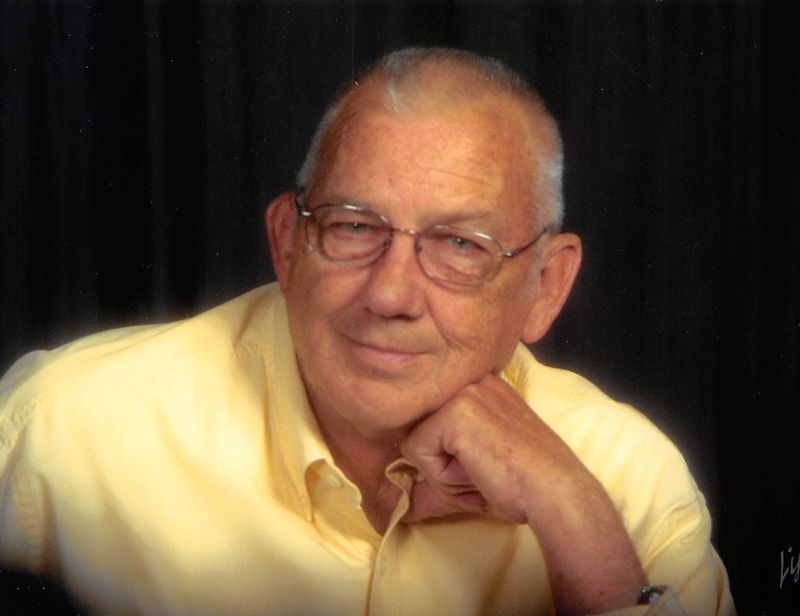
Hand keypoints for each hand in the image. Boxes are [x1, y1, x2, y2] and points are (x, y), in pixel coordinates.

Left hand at [400, 373, 645, 614]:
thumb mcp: (471, 470)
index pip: (429, 418)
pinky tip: (477, 468)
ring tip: (480, 468)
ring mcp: (460, 391)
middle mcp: (468, 378)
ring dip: (441, 469)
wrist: (552, 491)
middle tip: (483, 468)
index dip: (446, 453)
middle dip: (442, 462)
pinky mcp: (453, 412)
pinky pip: (416, 451)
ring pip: (415, 440)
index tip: (483, 460)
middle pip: (419, 428)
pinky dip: (442, 474)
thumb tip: (394, 503)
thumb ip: (431, 477)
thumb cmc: (520, 483)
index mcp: (477, 384)